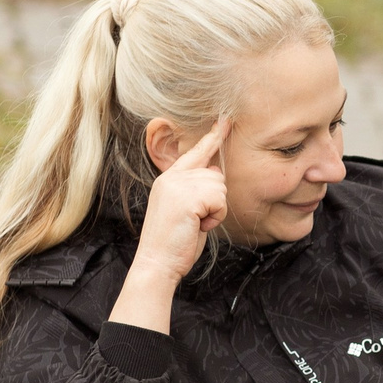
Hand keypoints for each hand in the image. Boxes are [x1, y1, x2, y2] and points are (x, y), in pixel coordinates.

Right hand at [109, 117, 230, 333]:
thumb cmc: (174, 242)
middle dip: (214, 201)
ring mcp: (178, 185)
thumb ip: (198, 189)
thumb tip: (215, 171)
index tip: (225, 120)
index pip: (195, 152)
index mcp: (169, 178)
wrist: (157, 262)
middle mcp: (172, 177)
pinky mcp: (187, 197)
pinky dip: (214, 217)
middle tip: (195, 220)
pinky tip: (198, 226)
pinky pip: (219, 200)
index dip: (212, 137)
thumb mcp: (186, 209)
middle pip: (216, 175)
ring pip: (220, 187)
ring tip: (195, 223)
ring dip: (215, 210)